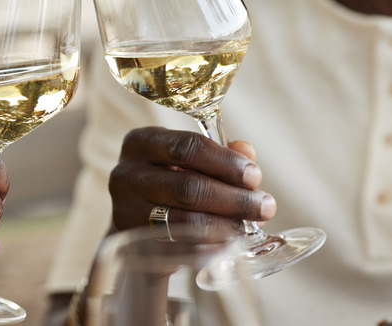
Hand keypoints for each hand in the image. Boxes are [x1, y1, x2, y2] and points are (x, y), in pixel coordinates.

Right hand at [108, 127, 274, 238]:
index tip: (254, 176)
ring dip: (226, 225)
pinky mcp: (134, 243)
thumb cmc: (169, 185)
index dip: (225, 162)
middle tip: (265, 206)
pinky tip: (229, 244)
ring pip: (185, 220)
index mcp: (141, 142)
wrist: (136, 227)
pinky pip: (180, 249)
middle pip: (189, 186)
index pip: (187, 147)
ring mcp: (126, 211)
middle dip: (234, 198)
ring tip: (248, 226)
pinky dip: (210, 248)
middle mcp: (126, 174)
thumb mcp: (188, 162)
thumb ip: (219, 155)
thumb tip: (247, 154)